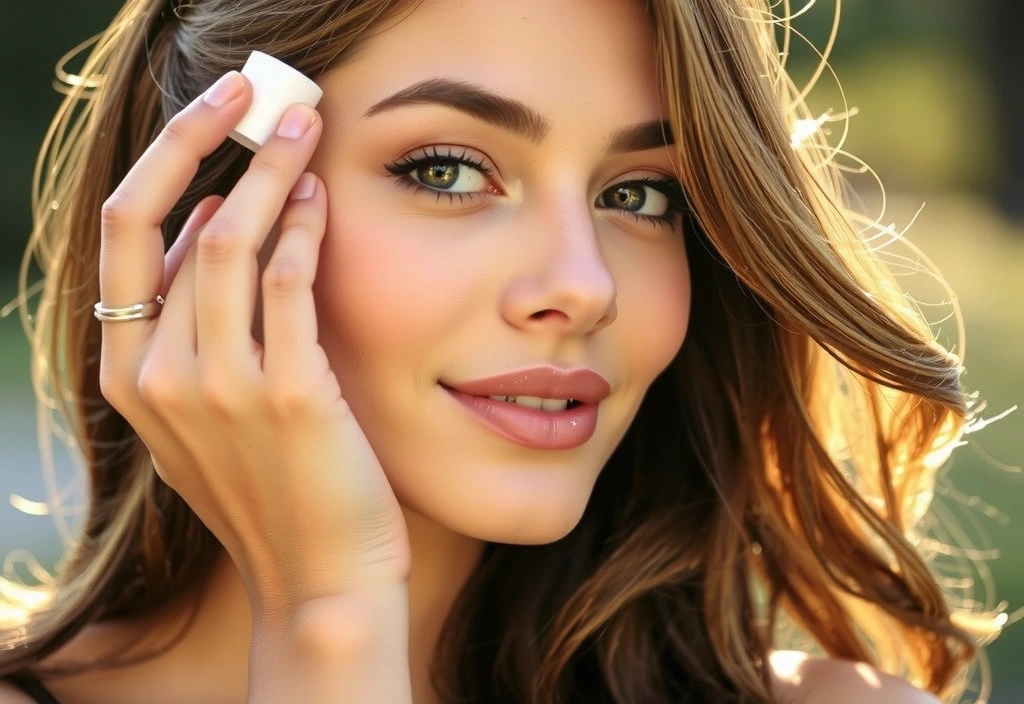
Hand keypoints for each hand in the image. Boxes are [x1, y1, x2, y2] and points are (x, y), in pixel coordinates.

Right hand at [95, 71, 409, 618]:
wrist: (320, 578)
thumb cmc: (274, 488)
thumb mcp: (207, 413)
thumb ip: (194, 327)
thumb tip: (212, 224)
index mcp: (126, 375)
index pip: (123, 235)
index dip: (167, 161)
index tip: (210, 114)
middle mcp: (157, 378)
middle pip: (168, 225)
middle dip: (212, 143)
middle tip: (261, 93)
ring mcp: (218, 390)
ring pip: (228, 243)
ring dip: (268, 173)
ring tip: (304, 130)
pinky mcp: (290, 397)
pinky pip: (290, 286)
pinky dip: (305, 231)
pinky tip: (323, 200)